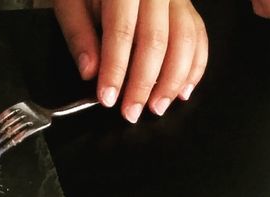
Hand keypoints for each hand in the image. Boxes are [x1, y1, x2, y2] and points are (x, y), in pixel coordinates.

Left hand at [54, 0, 208, 122]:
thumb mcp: (71, 0)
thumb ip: (78, 33)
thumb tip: (90, 71)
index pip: (122, 30)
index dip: (115, 68)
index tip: (108, 98)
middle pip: (156, 40)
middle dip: (144, 83)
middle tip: (131, 112)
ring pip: (184, 40)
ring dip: (172, 81)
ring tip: (157, 107)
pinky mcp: (187, 8)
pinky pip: (199, 37)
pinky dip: (194, 68)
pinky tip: (182, 91)